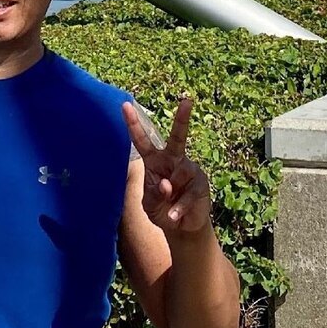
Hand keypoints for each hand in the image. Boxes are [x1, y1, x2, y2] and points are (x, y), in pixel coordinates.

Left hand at [124, 96, 211, 238]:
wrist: (180, 228)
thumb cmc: (161, 211)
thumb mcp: (150, 205)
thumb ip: (154, 194)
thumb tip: (167, 183)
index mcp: (154, 161)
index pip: (142, 140)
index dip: (133, 123)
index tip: (125, 105)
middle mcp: (173, 160)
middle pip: (178, 136)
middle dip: (183, 118)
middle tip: (187, 100)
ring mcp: (189, 170)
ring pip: (180, 175)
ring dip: (172, 193)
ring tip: (170, 205)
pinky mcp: (201, 183)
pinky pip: (189, 193)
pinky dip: (179, 207)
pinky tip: (174, 215)